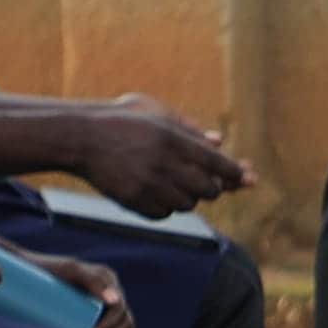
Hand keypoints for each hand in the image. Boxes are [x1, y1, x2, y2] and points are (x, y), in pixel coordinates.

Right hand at [67, 98, 248, 216]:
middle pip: (209, 190)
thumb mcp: (155, 112)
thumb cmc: (120, 120)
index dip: (236, 173)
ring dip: (187, 197)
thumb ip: (189, 128)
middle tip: (207, 181)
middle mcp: (165, 164)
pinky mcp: (134, 201)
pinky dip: (166, 207)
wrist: (79, 137)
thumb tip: (219, 142)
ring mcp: (149, 185)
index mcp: (174, 139)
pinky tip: (156, 192)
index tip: (248, 178)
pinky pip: (164, 214)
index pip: (218, 164)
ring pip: (187, 205)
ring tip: (174, 182)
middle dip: (212, 187)